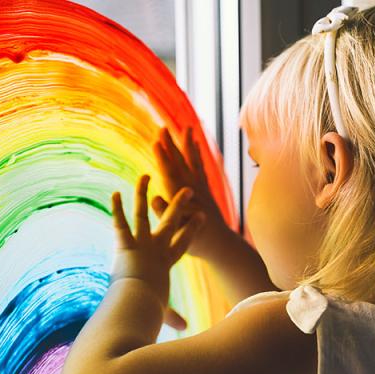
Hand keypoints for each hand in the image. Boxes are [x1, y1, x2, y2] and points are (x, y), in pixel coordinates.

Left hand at [110, 174, 204, 330]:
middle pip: (171, 222)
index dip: (193, 228)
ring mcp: (142, 244)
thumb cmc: (151, 308)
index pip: (184, 242)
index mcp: (166, 262)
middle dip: (179, 205)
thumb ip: (173, 318)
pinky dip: (116, 209)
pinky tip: (115, 193)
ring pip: (143, 214)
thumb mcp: (163, 312)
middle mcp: (156, 249)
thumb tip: (183, 330)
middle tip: (187, 190)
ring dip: (143, 194)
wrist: (140, 304)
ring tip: (144, 176)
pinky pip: (120, 223)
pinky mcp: (126, 244)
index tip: (203, 215)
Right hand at [152, 127, 231, 259]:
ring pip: (193, 161)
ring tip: (188, 128)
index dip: (163, 158)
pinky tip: (196, 145)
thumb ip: (165, 213)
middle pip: (180, 162)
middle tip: (162, 127)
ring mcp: (201, 187)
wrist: (221, 244)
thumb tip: (153, 198)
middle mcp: (193, 189)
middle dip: (171, 145)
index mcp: (182, 198)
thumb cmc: (196, 241)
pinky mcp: (206, 189)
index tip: (156, 142)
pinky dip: (198, 154)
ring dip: (189, 144)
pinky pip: (201, 167)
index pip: (170, 174)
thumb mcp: (176, 231)